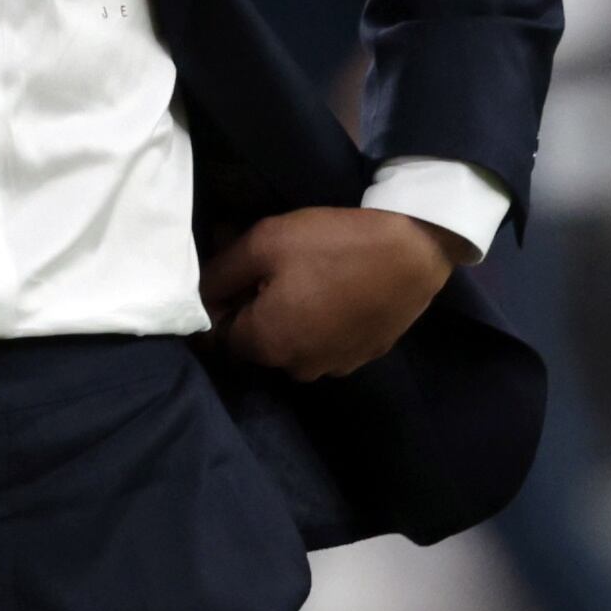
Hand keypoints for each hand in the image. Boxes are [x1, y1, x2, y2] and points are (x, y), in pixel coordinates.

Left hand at [200, 207, 458, 380]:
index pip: (219, 335)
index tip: (234, 272)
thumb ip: (220, 272)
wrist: (414, 252)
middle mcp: (298, 368)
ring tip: (304, 275)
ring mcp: (335, 366)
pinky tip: (332, 289)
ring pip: (291, 343)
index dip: (219, 302)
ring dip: (288, 316)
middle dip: (253, 306)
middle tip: (269, 265)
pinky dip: (319, 322)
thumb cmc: (332, 244)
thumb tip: (196, 292)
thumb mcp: (263, 242)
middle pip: (256, 340)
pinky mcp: (363, 356)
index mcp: (268, 345)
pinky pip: (324, 342)